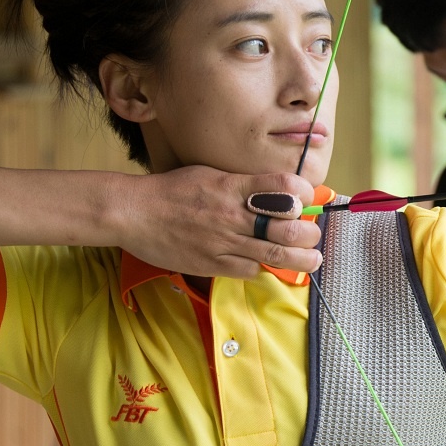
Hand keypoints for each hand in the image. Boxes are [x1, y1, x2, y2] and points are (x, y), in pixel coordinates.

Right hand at [114, 167, 321, 278]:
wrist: (133, 212)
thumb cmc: (173, 190)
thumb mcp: (212, 174)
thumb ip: (244, 184)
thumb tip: (278, 191)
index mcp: (233, 186)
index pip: (284, 187)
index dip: (304, 194)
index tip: (308, 199)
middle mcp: (232, 214)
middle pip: (287, 227)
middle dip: (309, 234)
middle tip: (313, 236)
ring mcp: (222, 241)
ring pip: (274, 254)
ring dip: (300, 259)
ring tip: (311, 260)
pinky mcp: (211, 264)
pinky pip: (249, 270)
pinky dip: (262, 268)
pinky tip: (264, 263)